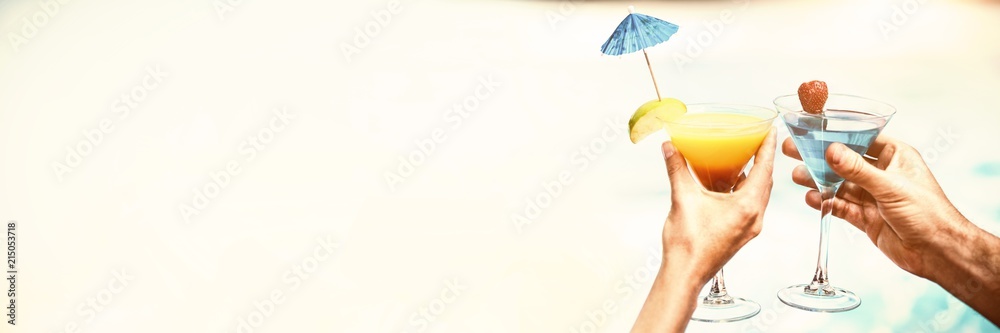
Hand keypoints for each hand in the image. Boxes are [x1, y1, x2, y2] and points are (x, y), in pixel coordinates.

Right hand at [631, 129, 775, 332]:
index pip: (764, 169)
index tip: (770, 130)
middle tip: (757, 140)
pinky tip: (729, 185)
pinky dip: (744, 191)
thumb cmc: (688, 244)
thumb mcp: (682, 199)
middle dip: (762, 160)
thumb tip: (669, 147)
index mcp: (747, 206)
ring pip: (758, 195)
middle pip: (766, 181)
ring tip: (743, 159)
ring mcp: (749, 228)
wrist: (685, 274)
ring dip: (753, 176)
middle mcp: (754, 217)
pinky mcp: (740, 234)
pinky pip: (749, 206)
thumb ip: (677, 169)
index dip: (767, 147)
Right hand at [781, 136, 967, 279]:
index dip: (838, 134)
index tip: (813, 129)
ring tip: (797, 175)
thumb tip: (831, 151)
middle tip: (794, 149)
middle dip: (819, 157)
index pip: (862, 139)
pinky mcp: (866, 218)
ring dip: (818, 180)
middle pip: (845, 162)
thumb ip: (858, 170)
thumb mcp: (890, 186)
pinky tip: (811, 197)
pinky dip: (825, 202)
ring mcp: (873, 197)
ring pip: (839, 184)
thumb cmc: (928, 213)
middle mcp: (883, 174)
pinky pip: (840, 206)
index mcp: (896, 157)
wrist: (937, 252)